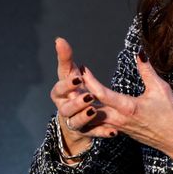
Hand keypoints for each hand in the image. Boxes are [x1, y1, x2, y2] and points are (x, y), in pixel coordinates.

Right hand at [51, 37, 115, 155]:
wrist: (74, 119)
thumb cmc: (72, 91)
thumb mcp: (70, 74)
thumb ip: (66, 58)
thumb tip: (59, 39)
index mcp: (62, 92)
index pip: (60, 87)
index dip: (67, 84)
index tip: (79, 78)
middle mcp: (65, 108)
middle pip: (65, 107)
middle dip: (76, 102)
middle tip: (89, 96)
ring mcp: (74, 121)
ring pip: (76, 121)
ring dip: (84, 116)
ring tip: (95, 111)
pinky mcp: (85, 132)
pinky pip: (93, 134)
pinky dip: (101, 133)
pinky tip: (113, 132)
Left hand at [81, 50, 172, 159]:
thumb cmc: (171, 115)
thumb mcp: (161, 89)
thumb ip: (147, 71)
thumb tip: (139, 54)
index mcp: (128, 107)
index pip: (102, 93)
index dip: (90, 80)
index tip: (82, 68)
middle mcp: (119, 118)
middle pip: (91, 106)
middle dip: (79, 92)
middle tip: (70, 78)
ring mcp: (118, 126)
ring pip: (93, 117)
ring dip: (83, 105)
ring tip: (74, 91)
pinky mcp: (120, 130)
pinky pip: (100, 123)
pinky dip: (90, 114)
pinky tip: (85, 107)